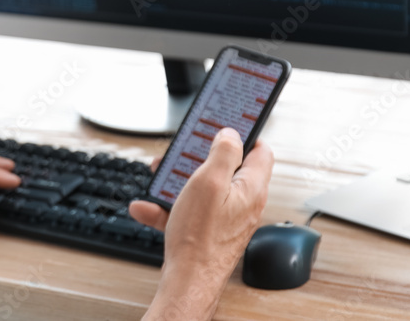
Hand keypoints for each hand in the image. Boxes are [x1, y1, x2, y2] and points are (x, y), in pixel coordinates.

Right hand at [131, 129, 273, 320]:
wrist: (187, 282)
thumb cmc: (200, 237)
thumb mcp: (209, 182)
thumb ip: (223, 152)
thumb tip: (231, 134)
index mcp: (251, 188)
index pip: (261, 151)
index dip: (246, 134)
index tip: (227, 125)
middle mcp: (243, 204)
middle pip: (227, 168)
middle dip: (200, 158)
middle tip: (184, 153)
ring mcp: (226, 219)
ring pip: (204, 190)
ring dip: (179, 182)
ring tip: (159, 179)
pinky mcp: (209, 232)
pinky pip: (190, 211)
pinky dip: (170, 207)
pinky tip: (148, 208)